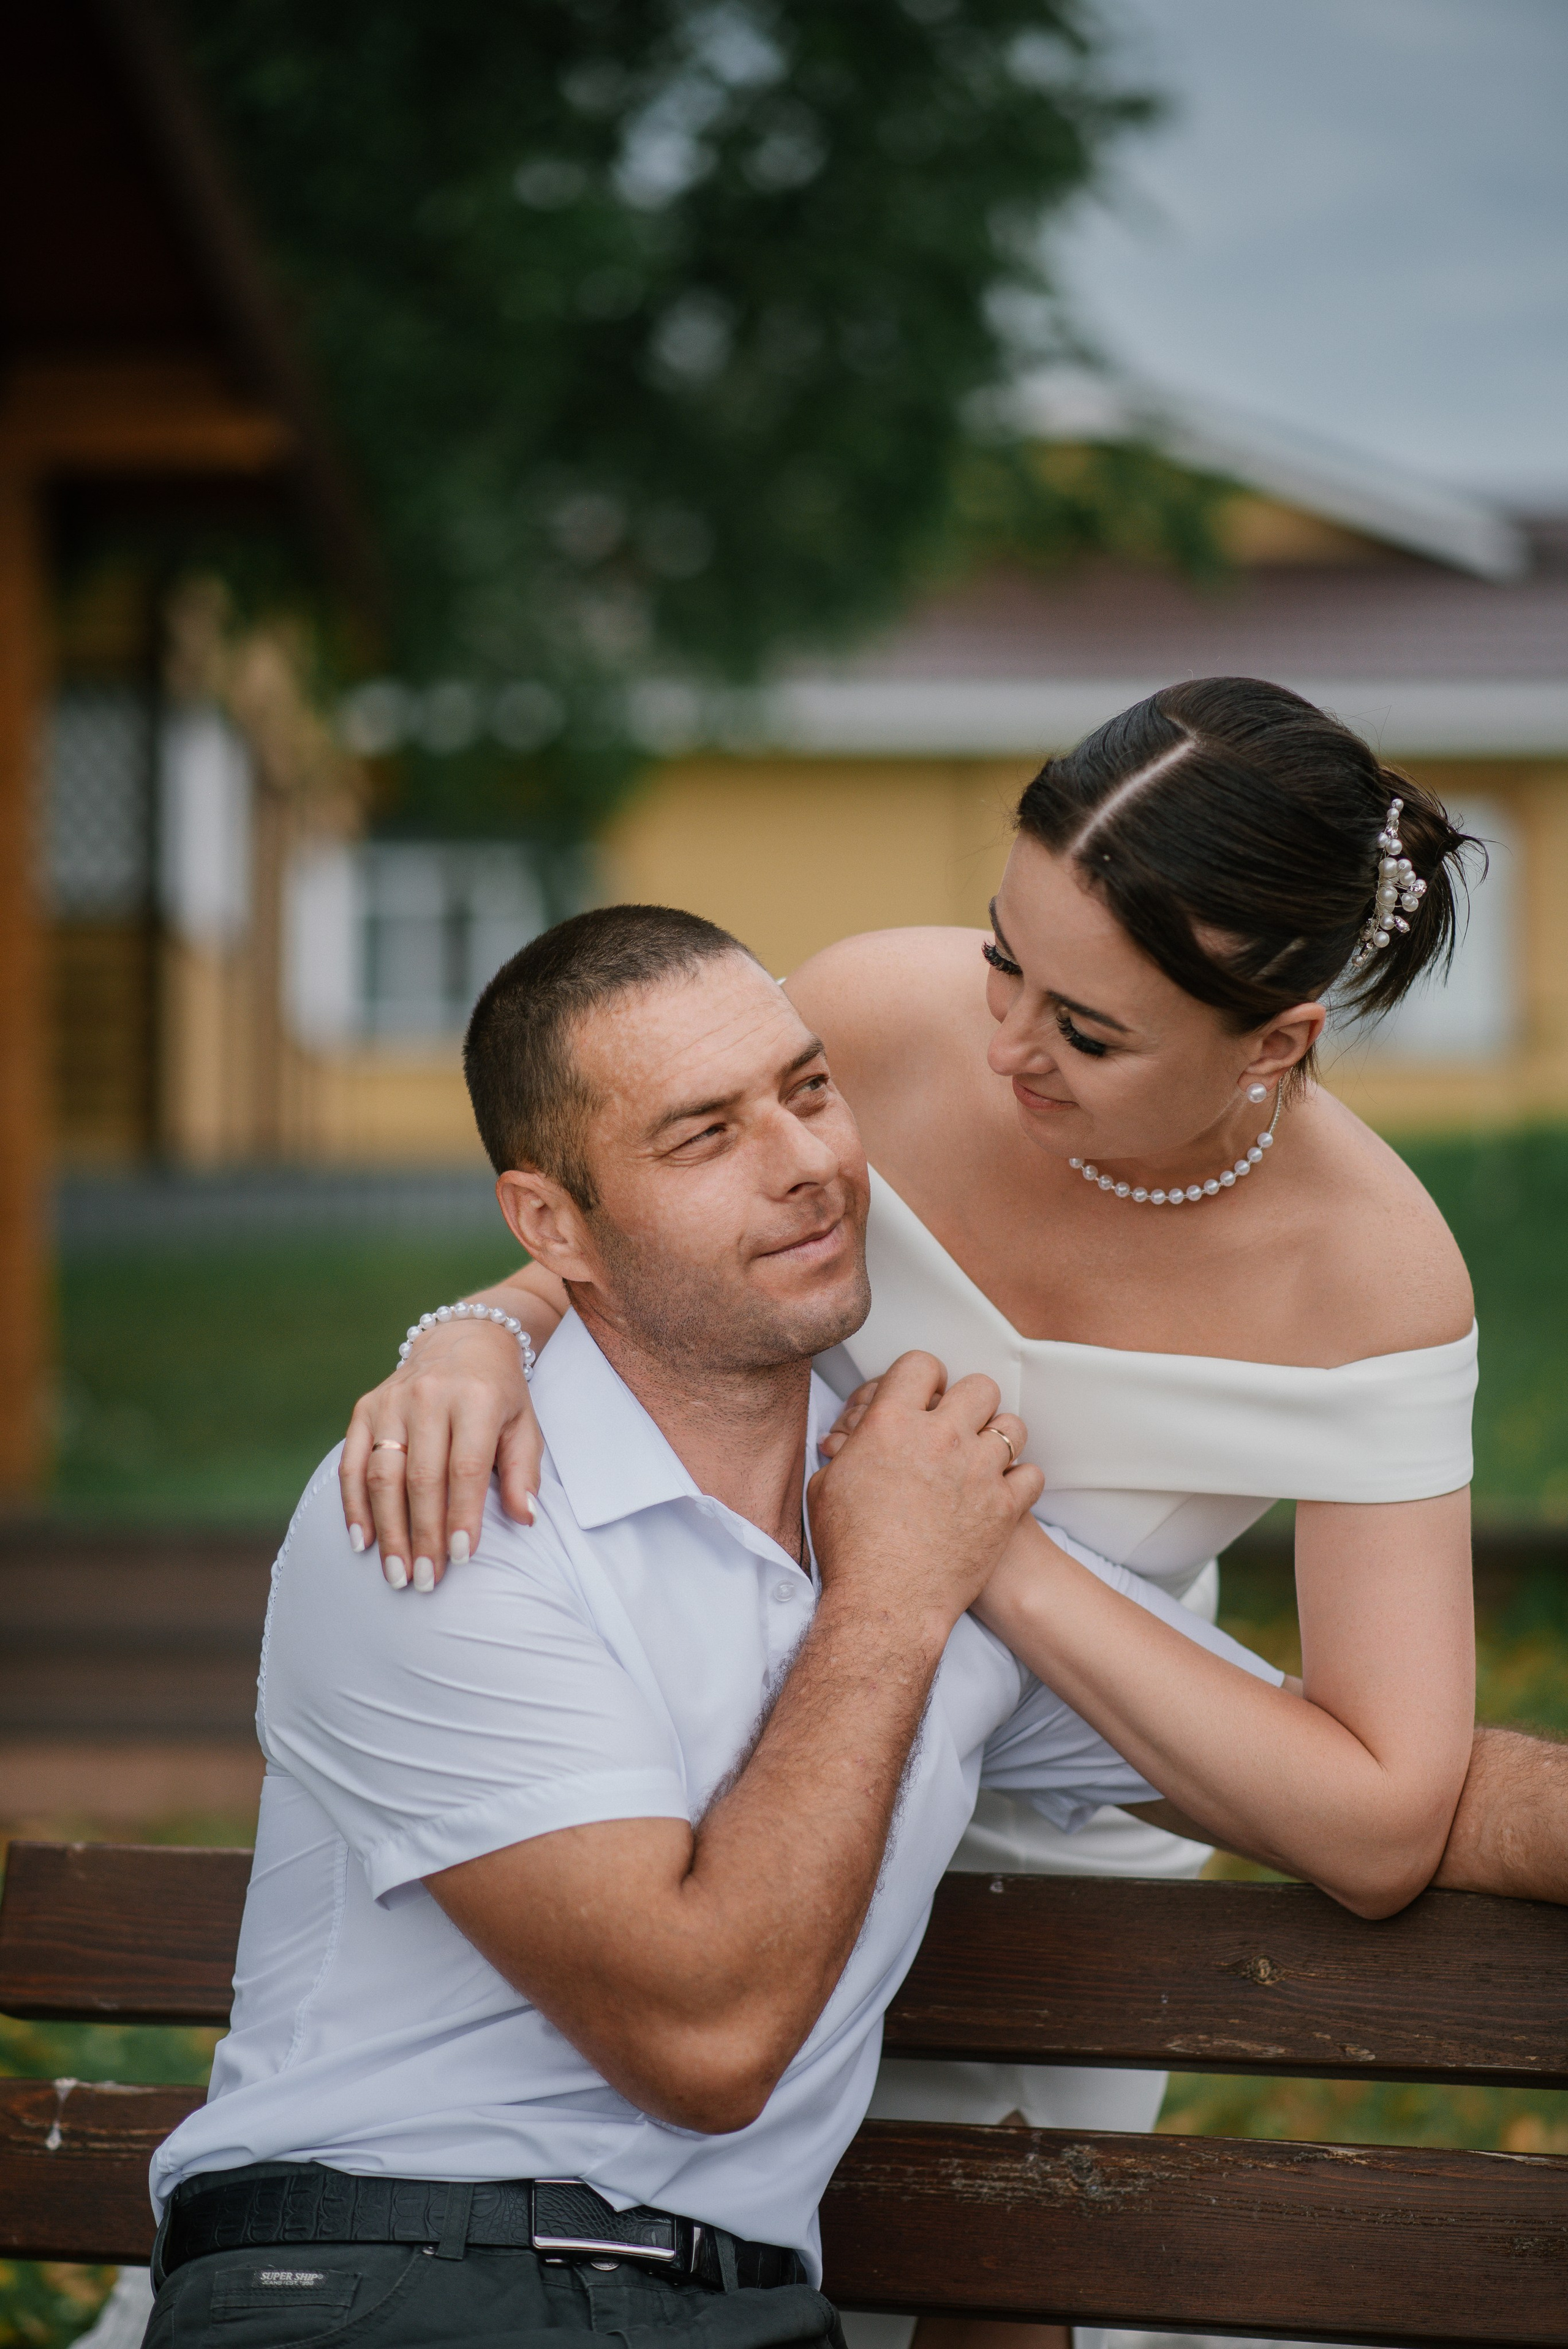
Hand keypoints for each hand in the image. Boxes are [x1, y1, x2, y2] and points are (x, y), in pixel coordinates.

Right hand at [340, 1318, 541, 1589]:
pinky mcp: (364, 1408)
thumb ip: (524, 1473)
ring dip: (388, 1530)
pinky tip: (363, 1542)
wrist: (463, 1340)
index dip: (462, 1516)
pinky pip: (352, 1463)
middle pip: (421, 1478)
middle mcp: (429, 1396)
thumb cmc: (499, 1394)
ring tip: (397, 1574)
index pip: (465, 1468)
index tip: (461, 1558)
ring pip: (382, 1475)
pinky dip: (354, 1506)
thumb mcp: (524, 1425)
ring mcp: (391, 1401)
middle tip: (426, 1581)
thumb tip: (525, 1520)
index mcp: (476, 1398)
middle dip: (423, 1535)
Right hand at [807, 1351, 1040, 1641]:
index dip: (925, 1376)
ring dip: (998, 1437)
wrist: (885, 1604)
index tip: (927, 1392)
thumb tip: (851, 1443)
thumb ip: (849, 1452)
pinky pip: (1031, 1474)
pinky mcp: (1004, 1507)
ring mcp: (978, 1470)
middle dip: (970, 1402)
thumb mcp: (827, 1486)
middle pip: (978, 1386)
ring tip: (984, 1457)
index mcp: (891, 1423)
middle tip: (960, 1424)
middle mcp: (940, 1437)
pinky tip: (1002, 1491)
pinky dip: (1020, 1481)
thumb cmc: (851, 1551)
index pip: (921, 1365)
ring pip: (1012, 1426)